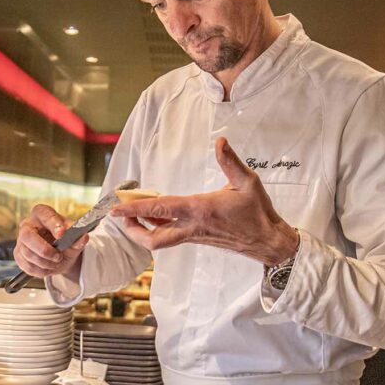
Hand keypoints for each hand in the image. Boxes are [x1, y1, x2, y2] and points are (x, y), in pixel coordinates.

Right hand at [14, 204, 88, 279]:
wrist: (60, 255)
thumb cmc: (65, 241)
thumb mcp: (74, 239)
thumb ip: (78, 238)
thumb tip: (83, 237)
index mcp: (41, 214)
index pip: (43, 214)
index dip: (52, 223)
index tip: (62, 234)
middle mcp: (28, 225)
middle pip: (27, 236)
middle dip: (44, 250)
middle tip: (58, 256)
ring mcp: (21, 241)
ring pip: (28, 254)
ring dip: (46, 262)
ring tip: (57, 262)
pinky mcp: (18, 255)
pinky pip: (27, 266)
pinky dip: (41, 270)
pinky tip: (49, 267)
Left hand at [110, 137, 299, 263]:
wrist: (268, 242)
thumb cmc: (258, 213)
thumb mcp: (248, 182)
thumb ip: (231, 162)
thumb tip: (221, 142)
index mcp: (200, 211)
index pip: (160, 210)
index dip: (135, 209)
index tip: (116, 208)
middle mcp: (192, 227)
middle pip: (153, 239)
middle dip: (132, 230)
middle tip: (120, 217)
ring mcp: (194, 236)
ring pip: (160, 240)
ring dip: (144, 229)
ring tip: (135, 212)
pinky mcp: (198, 239)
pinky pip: (171, 237)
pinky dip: (159, 227)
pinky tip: (157, 216)